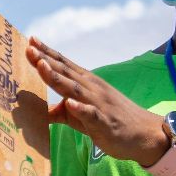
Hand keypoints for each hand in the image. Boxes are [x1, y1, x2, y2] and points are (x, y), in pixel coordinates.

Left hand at [28, 37, 167, 164]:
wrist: (146, 135)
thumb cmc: (111, 122)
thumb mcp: (81, 116)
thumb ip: (60, 112)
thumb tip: (37, 113)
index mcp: (86, 84)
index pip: (63, 65)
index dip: (47, 53)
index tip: (30, 40)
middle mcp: (92, 89)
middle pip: (65, 73)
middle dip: (46, 60)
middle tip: (29, 47)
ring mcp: (99, 105)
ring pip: (75, 90)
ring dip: (57, 78)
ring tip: (41, 66)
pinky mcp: (106, 123)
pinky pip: (92, 115)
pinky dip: (81, 109)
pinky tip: (69, 103)